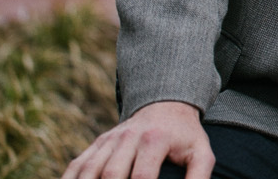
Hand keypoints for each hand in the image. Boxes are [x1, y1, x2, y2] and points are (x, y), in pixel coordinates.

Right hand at [62, 100, 212, 178]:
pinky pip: (77, 165)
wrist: (166, 106)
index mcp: (155, 139)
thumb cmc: (185, 136)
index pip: (143, 176)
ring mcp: (109, 139)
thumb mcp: (200, 152)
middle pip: (111, 174)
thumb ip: (199, 176)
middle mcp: (128, 136)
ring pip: (89, 170)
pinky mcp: (97, 144)